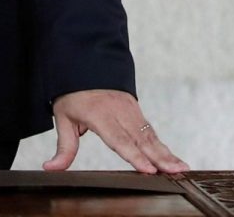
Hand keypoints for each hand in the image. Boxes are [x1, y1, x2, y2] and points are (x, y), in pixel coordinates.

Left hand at [46, 89, 186, 174]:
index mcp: (99, 114)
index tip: (149, 169)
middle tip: (176, 172)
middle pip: (141, 139)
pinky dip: (164, 146)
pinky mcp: (136, 110)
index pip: (119, 139)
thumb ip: (64, 146)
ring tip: (182, 169)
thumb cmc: (72, 93)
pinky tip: (175, 160)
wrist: (83, 63)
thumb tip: (51, 168)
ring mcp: (130, 110)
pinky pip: (151, 131)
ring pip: (150, 136)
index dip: (134, 155)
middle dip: (160, 157)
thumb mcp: (62, 118)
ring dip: (167, 153)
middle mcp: (118, 112)